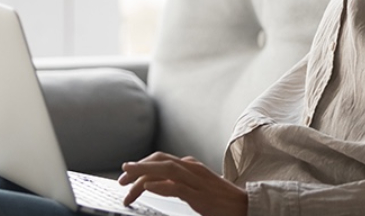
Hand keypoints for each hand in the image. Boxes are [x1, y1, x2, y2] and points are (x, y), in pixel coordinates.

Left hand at [119, 152, 247, 215]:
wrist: (244, 206)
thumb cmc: (220, 199)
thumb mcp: (197, 186)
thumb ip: (179, 182)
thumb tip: (156, 183)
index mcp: (190, 165)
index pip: (161, 159)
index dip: (141, 164)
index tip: (126, 175)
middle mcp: (192, 168)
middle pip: (160, 160)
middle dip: (137, 168)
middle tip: (121, 181)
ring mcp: (196, 180)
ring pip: (165, 170)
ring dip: (142, 174)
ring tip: (127, 180)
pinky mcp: (200, 194)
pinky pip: (177, 187)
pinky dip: (161, 185)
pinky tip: (148, 187)